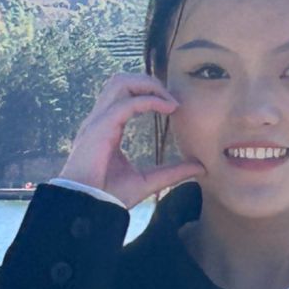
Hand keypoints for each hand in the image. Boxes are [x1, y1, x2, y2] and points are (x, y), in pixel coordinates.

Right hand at [57, 72, 207, 207]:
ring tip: (169, 100)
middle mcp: (100, 119)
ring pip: (120, 82)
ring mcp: (97, 121)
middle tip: (171, 98)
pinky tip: (168, 108)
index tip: (174, 106)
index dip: (149, 92)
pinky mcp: (100, 128)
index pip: (124, 94)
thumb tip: (199, 167)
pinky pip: (127, 103)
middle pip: (121, 80)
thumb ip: (172, 172)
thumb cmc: (108, 196)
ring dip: (148, 85)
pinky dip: (150, 100)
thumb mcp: (148, 181)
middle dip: (149, 82)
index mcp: (106, 127)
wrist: (88, 209)